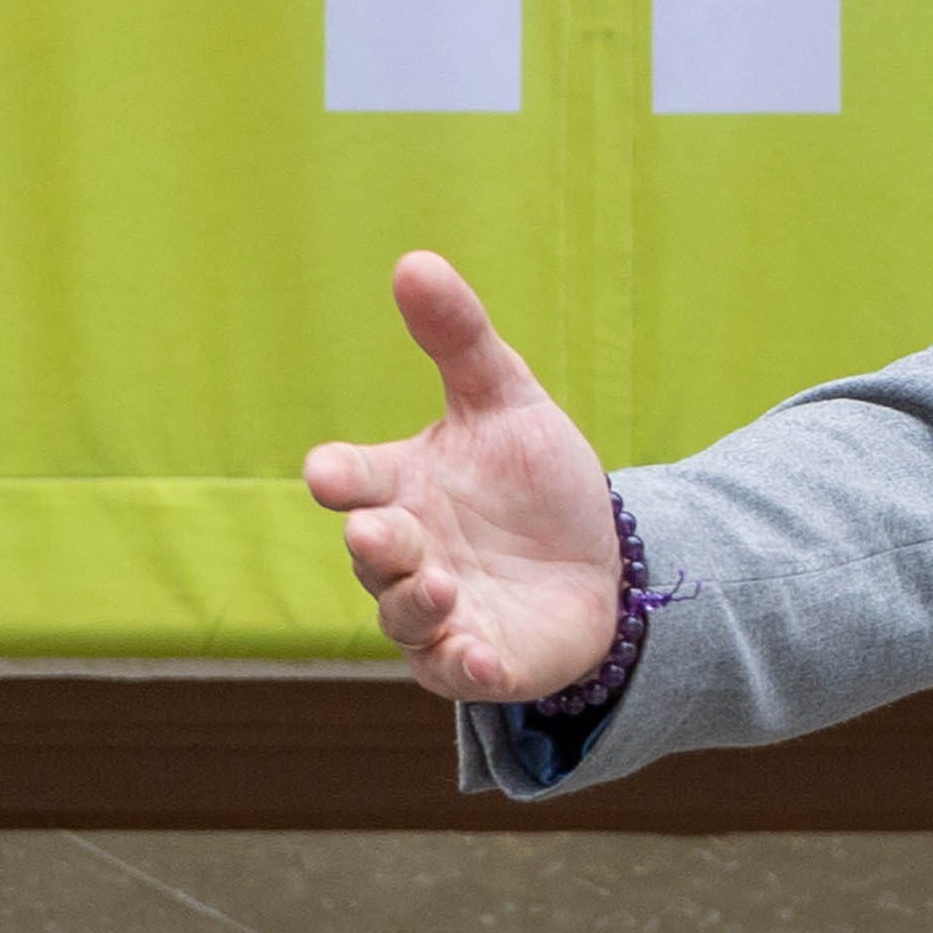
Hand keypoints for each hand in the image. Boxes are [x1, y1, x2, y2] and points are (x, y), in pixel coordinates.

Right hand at [301, 252, 625, 704]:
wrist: (601, 557)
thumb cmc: (533, 480)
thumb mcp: (506, 399)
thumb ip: (460, 338)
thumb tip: (413, 261)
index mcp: (399, 486)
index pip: (350, 479)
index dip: (338, 475)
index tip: (331, 473)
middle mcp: (405, 552)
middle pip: (369, 551)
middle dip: (374, 542)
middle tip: (385, 531)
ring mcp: (436, 612)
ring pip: (402, 617)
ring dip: (415, 605)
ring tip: (442, 587)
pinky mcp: (475, 660)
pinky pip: (455, 671)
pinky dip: (465, 667)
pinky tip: (485, 657)